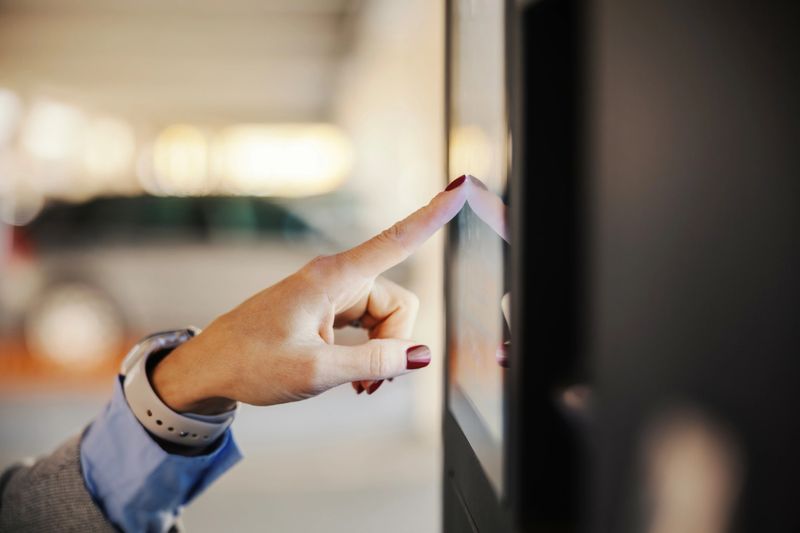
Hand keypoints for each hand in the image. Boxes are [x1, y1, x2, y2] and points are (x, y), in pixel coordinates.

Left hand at [151, 179, 469, 413]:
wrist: (209, 366)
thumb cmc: (251, 362)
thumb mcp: (316, 370)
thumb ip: (373, 363)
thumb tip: (419, 355)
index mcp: (333, 278)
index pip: (395, 241)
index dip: (431, 216)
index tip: (459, 185)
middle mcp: (337, 279)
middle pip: (399, 304)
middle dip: (395, 344)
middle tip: (370, 383)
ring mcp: (332, 295)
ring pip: (385, 319)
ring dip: (381, 354)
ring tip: (359, 386)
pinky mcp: (327, 310)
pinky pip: (367, 326)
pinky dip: (368, 353)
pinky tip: (354, 378)